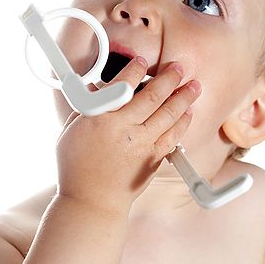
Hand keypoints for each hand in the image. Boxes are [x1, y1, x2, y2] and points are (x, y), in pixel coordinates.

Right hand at [55, 57, 200, 213]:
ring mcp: (142, 144)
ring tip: (194, 86)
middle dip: (170, 78)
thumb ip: (85, 108)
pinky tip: (188, 112)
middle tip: (178, 68)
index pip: (122, 85)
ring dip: (184, 97)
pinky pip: (173, 135)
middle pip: (154, 95)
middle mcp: (125, 129)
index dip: (135, 70)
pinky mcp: (153, 159)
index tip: (141, 62)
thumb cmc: (77, 167)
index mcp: (101, 119)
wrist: (92, 201)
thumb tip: (94, 89)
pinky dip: (183, 121)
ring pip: (169, 113)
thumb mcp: (70, 131)